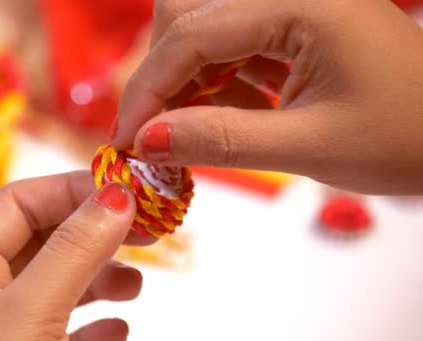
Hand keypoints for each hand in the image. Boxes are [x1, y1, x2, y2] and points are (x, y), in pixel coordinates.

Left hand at [0, 171, 150, 340]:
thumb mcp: (29, 311)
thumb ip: (73, 251)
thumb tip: (118, 193)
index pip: (18, 202)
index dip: (74, 190)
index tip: (128, 192)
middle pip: (42, 240)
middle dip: (95, 235)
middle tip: (147, 231)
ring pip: (54, 285)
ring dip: (99, 279)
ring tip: (134, 285)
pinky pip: (58, 328)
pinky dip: (92, 324)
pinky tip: (117, 328)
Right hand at [112, 0, 422, 194]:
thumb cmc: (406, 138)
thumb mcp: (310, 146)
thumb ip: (223, 139)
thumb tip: (149, 141)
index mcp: (302, 2)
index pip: (192, 33)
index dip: (148, 88)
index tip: (126, 139)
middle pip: (187, 14)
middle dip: (161, 75)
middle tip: (155, 132)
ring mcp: (290, 7)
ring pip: (204, 30)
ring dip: (185, 82)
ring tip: (189, 131)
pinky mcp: (292, 28)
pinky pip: (231, 47)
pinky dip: (214, 84)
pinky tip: (222, 117)